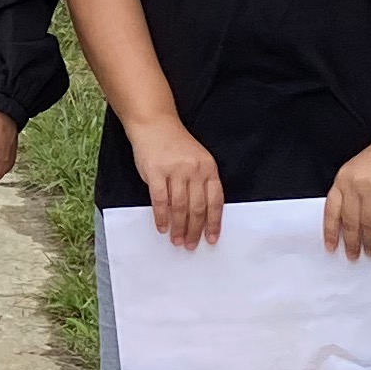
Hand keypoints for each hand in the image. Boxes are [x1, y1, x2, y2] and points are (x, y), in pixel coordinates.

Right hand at [126, 119, 222, 249]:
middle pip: (198, 207)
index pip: (215, 201)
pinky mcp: (156, 172)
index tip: (211, 239)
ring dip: (179, 227)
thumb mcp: (197, 161)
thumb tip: (200, 217)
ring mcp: (175, 170)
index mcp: (208, 168)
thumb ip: (200, 184)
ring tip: (176, 240)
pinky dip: (161, 217)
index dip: (214, 223)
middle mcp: (194, 169)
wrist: (155, 124)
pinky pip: (160, 200)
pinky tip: (162, 227)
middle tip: (191, 244)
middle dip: (195, 230)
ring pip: (180, 207)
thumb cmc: (175, 145)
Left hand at [324, 128, 370, 258]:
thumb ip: (349, 192)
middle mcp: (356, 185)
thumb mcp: (356, 170)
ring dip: (370, 241)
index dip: (330, 231)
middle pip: (350, 222)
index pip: (332, 210)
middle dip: (351, 242)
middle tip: (353, 255)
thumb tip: (346, 222)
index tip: (331, 246)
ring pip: (369, 224)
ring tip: (370, 250)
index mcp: (343, 179)